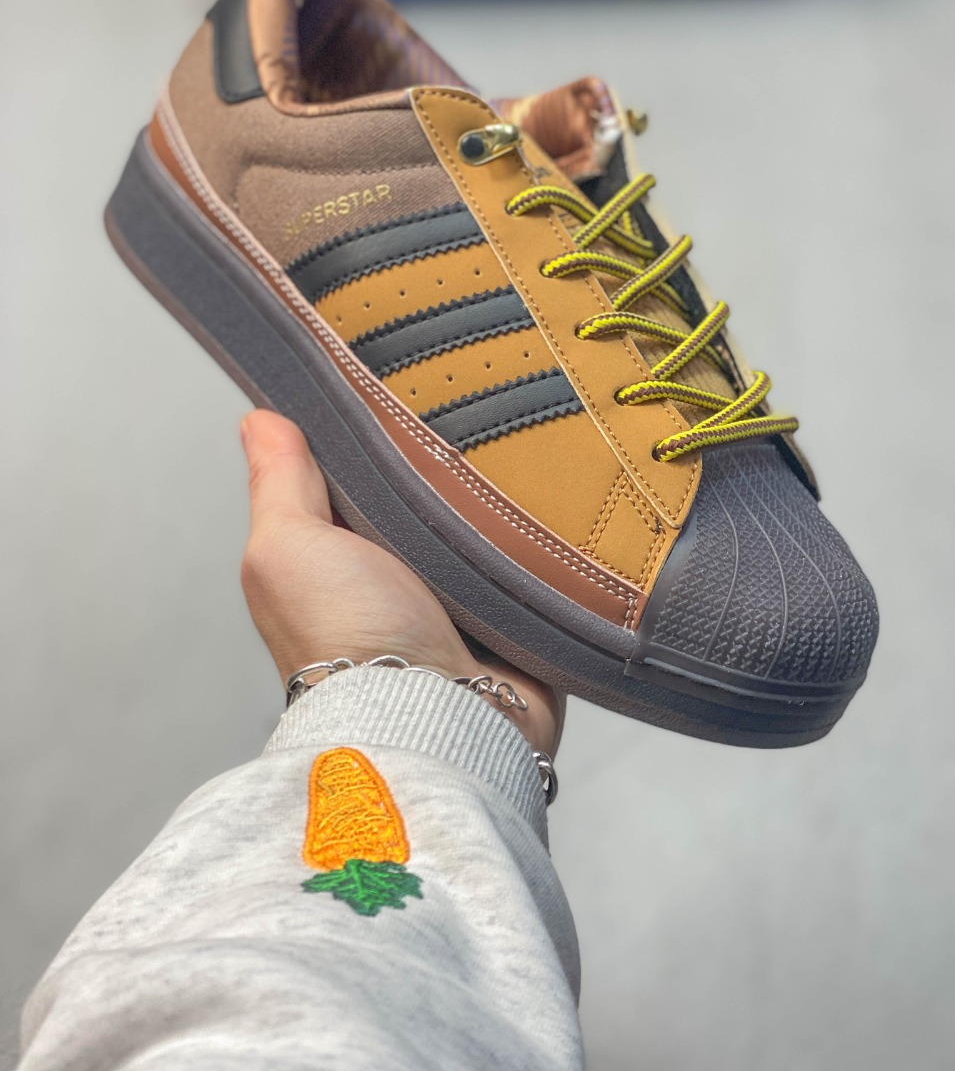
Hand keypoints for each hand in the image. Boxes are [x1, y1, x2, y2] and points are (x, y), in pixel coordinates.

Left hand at [239, 410, 562, 757]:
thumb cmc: (346, 642)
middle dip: (448, 455)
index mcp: (340, 555)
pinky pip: (542, 555)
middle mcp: (400, 574)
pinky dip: (547, 535)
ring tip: (521, 443)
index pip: (360, 473)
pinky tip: (555, 498)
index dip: (373, 428)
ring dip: (502, 494)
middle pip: (430, 490)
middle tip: (472, 404)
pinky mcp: (521, 613)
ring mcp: (464, 595)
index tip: (395, 375)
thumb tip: (259, 419)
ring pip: (490, 518)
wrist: (435, 719)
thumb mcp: (289, 547)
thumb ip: (279, 484)